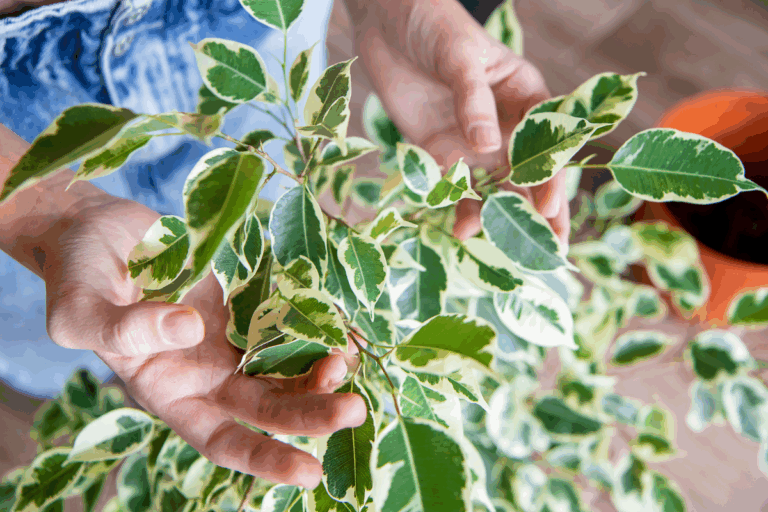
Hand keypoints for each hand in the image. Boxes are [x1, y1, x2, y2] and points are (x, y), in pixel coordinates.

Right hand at [41, 194, 365, 488]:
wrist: (98, 229)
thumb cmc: (77, 277)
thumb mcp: (79, 312)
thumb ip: (123, 330)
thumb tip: (189, 329)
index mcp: (172, 393)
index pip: (223, 439)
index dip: (265, 457)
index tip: (308, 469)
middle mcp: (210, 372)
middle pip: (269, 406)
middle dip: (312, 412)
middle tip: (353, 409)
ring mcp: (234, 335)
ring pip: (287, 364)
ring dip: (321, 369)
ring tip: (349, 359)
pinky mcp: (249, 297)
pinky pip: (288, 316)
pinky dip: (315, 323)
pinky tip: (340, 321)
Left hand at [348, 0, 569, 241]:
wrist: (388, 23)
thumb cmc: (436, 26)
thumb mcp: (459, 55)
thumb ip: (473, 99)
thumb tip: (487, 146)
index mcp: (525, 96)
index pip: (547, 140)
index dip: (552, 174)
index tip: (551, 205)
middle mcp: (505, 125)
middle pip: (529, 173)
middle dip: (542, 211)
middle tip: (554, 251)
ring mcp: (473, 142)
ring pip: (495, 188)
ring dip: (503, 218)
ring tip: (511, 252)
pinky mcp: (441, 152)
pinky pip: (454, 186)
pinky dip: (460, 208)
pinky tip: (463, 230)